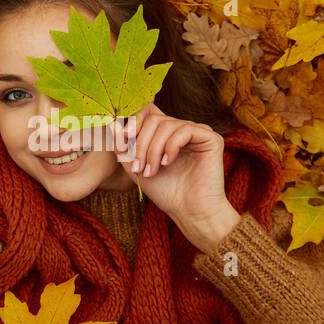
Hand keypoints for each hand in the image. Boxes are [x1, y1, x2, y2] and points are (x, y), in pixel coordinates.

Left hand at [116, 103, 240, 253]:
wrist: (189, 211)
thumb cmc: (165, 192)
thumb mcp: (135, 168)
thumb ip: (124, 147)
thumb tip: (112, 124)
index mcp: (167, 134)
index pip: (148, 112)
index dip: (133, 122)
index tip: (121, 140)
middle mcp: (183, 129)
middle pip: (154, 119)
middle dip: (141, 143)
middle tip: (137, 168)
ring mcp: (198, 132)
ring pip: (166, 124)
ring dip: (153, 150)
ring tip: (151, 171)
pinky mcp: (211, 139)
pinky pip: (184, 130)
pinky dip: (170, 146)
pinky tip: (168, 163)